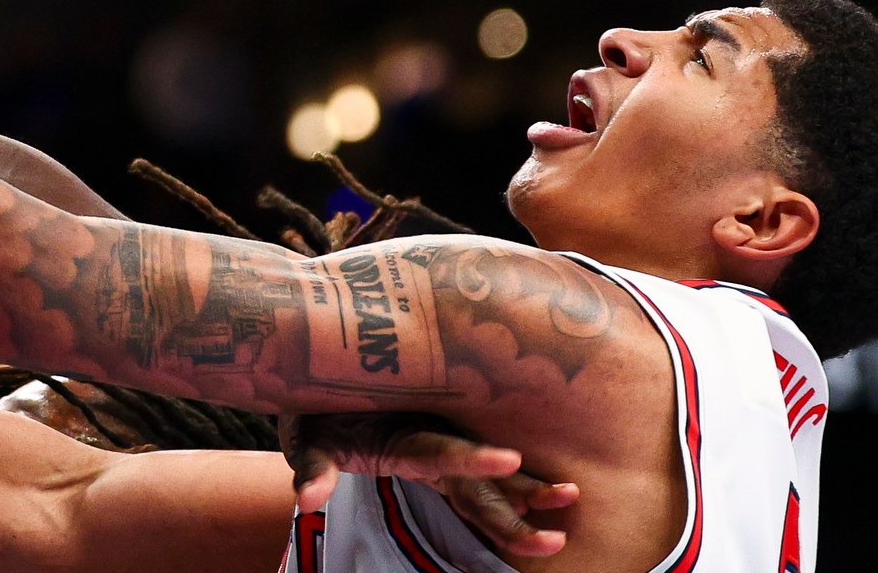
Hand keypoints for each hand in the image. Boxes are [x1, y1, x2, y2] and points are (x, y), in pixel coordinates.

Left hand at [287, 414, 577, 557]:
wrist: (314, 372)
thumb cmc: (311, 406)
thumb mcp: (305, 435)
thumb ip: (314, 468)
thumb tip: (308, 500)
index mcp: (401, 435)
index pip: (443, 451)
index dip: (473, 458)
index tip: (510, 459)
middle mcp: (429, 441)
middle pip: (480, 477)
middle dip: (523, 493)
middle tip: (567, 506)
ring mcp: (436, 448)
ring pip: (488, 479)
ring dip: (527, 491)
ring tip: (572, 496)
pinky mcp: (432, 455)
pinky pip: (474, 479)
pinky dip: (507, 491)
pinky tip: (539, 503)